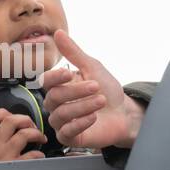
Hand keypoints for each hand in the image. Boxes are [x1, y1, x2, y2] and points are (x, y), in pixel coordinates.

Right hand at [0, 108, 45, 169]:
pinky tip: (41, 157)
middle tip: (30, 126)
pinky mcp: (15, 167)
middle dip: (24, 119)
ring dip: (36, 133)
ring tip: (41, 138)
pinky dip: (39, 154)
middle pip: (10, 120)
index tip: (11, 116)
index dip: (3, 112)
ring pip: (24, 134)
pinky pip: (32, 155)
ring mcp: (5, 155)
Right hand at [41, 29, 140, 148]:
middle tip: (96, 86)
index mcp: (60, 86)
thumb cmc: (107, 90)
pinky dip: (80, 124)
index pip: (46, 81)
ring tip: (101, 100)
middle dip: (77, 91)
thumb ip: (74, 52)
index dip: (54, 77)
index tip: (68, 73)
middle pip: (55, 97)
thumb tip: (58, 32)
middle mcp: (57, 104)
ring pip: (61, 115)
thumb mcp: (93, 67)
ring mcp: (62, 122)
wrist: (124, 113)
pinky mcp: (70, 137)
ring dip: (82, 106)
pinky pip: (66, 133)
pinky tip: (93, 117)